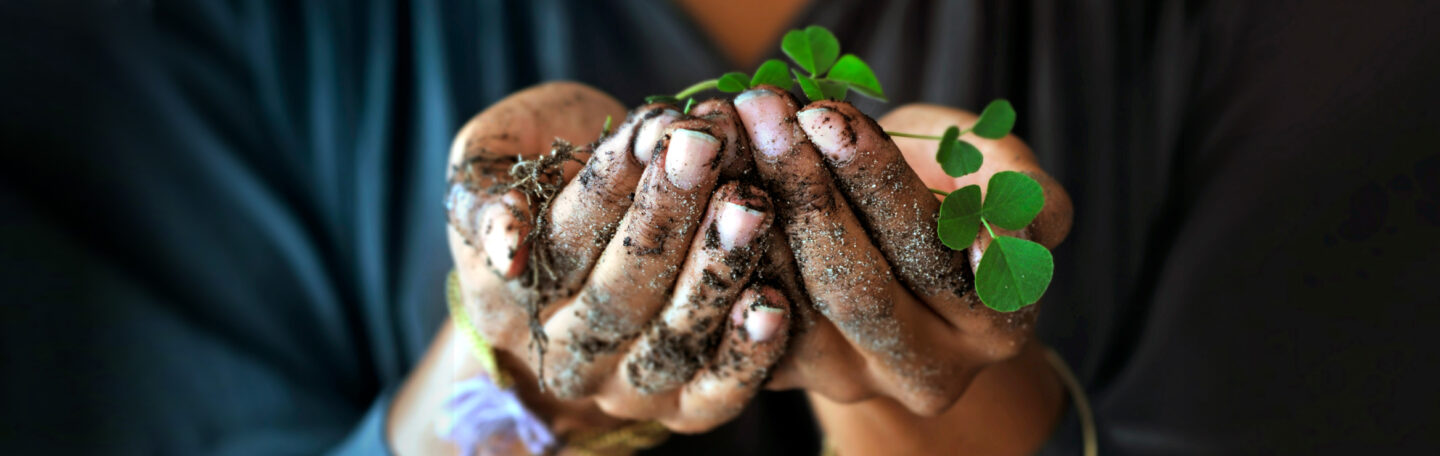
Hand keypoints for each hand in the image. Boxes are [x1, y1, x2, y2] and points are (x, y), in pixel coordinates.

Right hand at [437, 82, 792, 436]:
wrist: (592, 236)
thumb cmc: (546, 174)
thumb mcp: (489, 162)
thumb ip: (480, 194)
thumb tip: (506, 244)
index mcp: (504, 299)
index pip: (557, 245)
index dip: (604, 188)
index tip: (648, 130)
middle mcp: (564, 356)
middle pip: (617, 295)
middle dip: (665, 217)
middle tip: (706, 149)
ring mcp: (625, 388)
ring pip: (669, 340)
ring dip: (714, 272)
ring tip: (750, 204)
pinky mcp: (684, 408)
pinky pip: (715, 392)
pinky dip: (748, 352)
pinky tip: (776, 301)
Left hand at [728, 86, 1073, 415]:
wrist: (894, 241)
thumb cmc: (951, 187)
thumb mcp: (996, 171)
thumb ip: (1021, 189)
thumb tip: (1001, 230)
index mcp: (997, 322)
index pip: (934, 252)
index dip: (879, 183)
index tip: (829, 118)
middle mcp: (932, 370)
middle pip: (859, 290)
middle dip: (807, 193)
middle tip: (765, 116)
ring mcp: (856, 383)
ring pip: (794, 309)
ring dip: (753, 216)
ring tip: (729, 137)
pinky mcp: (792, 379)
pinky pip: (748, 319)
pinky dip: (726, 251)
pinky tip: (707, 185)